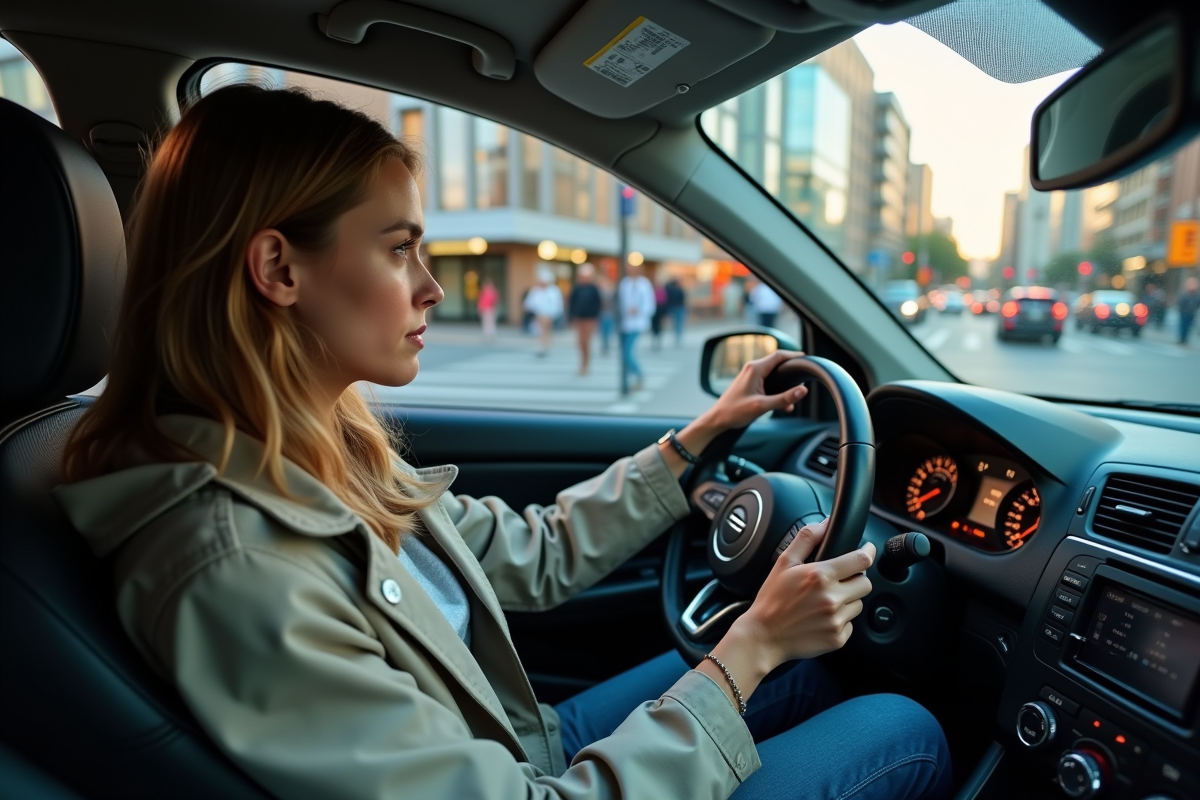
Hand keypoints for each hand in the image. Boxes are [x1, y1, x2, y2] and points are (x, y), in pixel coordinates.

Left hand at [659, 349, 807, 478]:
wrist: (718, 419)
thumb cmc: (735, 412)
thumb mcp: (762, 406)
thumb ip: (784, 398)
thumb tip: (803, 390)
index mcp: (755, 368)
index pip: (779, 355)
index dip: (794, 356)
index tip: (806, 359)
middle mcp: (752, 368)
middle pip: (777, 362)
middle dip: (791, 370)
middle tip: (804, 375)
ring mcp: (750, 375)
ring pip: (774, 374)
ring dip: (785, 383)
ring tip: (795, 394)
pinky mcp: (750, 384)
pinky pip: (768, 382)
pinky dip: (777, 390)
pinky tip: (783, 405)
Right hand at [736, 517, 873, 665]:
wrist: (763, 635)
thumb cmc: (772, 600)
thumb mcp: (784, 563)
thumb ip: (806, 538)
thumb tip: (825, 523)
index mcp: (820, 575)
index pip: (861, 559)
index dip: (868, 552)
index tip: (868, 550)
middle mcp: (832, 598)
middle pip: (866, 583)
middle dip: (856, 579)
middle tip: (839, 581)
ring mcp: (836, 620)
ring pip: (859, 604)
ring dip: (848, 600)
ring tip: (825, 602)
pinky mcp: (838, 638)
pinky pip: (851, 624)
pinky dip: (841, 620)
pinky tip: (822, 618)